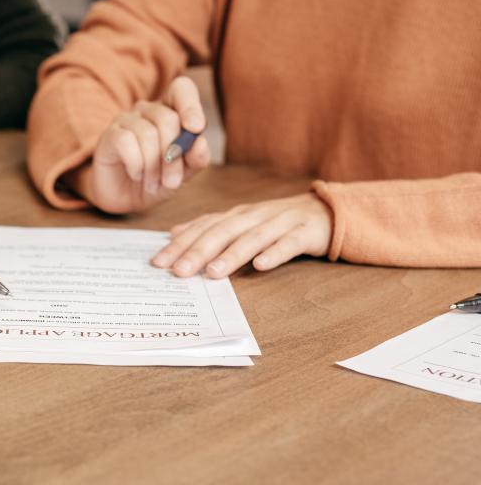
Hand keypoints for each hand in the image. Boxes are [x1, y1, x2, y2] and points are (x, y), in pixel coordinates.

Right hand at [74, 76, 211, 213]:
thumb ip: (196, 159)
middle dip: (174, 155)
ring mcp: (126, 120)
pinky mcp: (109, 135)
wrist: (124, 199)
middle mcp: (147, 110)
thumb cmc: (157, 180)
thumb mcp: (183, 174)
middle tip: (172, 182)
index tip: (196, 128)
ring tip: (153, 185)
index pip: (181, 88)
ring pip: (148, 133)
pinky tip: (136, 175)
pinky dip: (136, 165)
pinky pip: (126, 142)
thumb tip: (200, 143)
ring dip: (154, 166)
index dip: (190, 105)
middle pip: (167, 119)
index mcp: (170, 111)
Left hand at [151, 193, 332, 277]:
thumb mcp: (241, 223)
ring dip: (232, 255)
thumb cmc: (277, 223)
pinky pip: (289, 243)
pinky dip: (275, 253)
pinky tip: (262, 266)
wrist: (326, 211)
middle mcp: (254, 216)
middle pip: (223, 232)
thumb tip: (173, 233)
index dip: (180, 244)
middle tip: (178, 271)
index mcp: (237, 215)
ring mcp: (281, 222)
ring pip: (253, 238)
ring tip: (213, 272)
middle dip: (199, 251)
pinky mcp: (305, 232)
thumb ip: (209, 227)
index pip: (203, 228)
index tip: (158, 262)